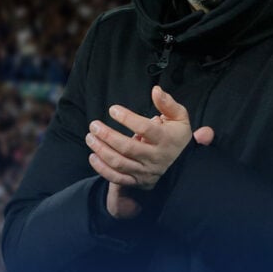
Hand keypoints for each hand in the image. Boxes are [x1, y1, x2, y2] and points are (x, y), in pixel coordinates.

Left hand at [86, 86, 214, 217]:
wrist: (182, 163)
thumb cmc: (176, 135)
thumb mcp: (179, 117)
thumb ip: (168, 103)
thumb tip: (156, 90)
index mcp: (166, 139)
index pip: (144, 128)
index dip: (127, 118)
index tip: (112, 109)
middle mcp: (156, 157)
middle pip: (128, 147)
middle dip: (107, 135)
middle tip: (94, 125)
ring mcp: (146, 171)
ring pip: (119, 163)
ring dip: (101, 150)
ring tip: (90, 137)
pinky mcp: (138, 181)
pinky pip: (117, 178)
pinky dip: (102, 168)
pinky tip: (93, 156)